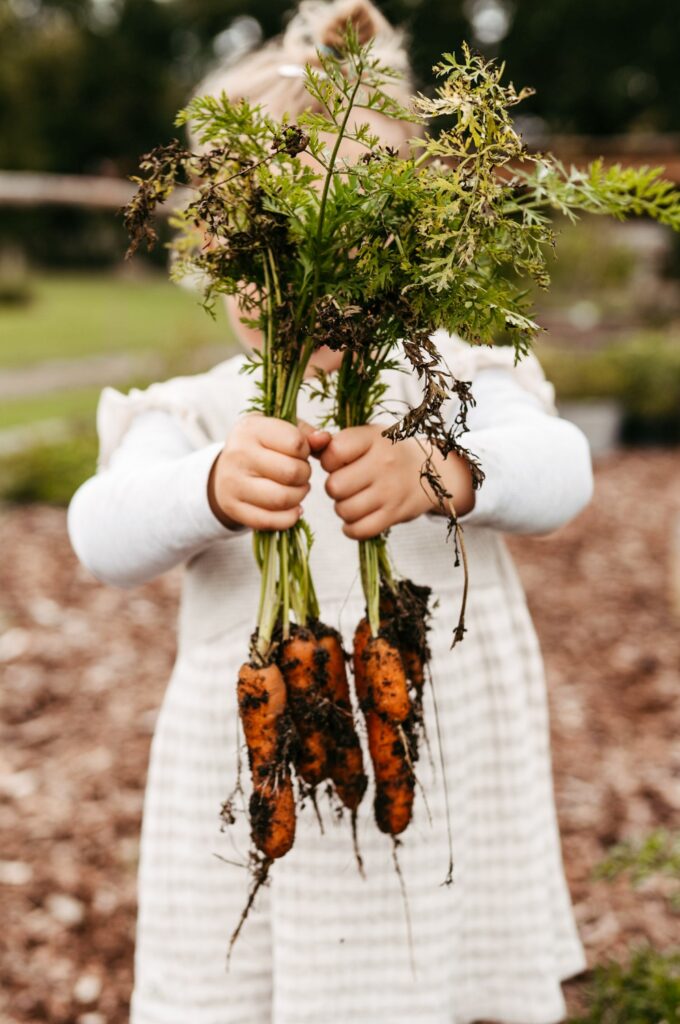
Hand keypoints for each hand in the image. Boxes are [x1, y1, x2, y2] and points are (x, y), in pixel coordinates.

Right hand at [209, 415, 329, 530]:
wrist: (224, 468)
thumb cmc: (260, 445)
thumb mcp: (278, 429)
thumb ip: (305, 433)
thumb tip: (325, 439)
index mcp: (251, 429)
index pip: (295, 443)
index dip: (306, 451)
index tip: (300, 453)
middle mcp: (238, 455)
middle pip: (291, 473)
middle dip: (304, 475)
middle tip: (301, 473)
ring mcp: (232, 484)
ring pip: (282, 499)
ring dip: (299, 496)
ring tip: (298, 489)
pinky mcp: (233, 508)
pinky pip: (269, 521)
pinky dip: (289, 517)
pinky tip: (293, 508)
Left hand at [319, 425, 429, 539]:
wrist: (432, 472)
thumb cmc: (387, 452)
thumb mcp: (366, 437)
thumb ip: (332, 441)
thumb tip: (305, 438)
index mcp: (373, 438)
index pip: (333, 452)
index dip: (329, 461)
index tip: (339, 462)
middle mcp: (384, 463)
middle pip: (335, 486)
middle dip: (334, 488)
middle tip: (346, 484)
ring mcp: (391, 491)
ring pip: (344, 510)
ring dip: (343, 508)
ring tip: (354, 499)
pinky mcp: (395, 514)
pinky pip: (359, 530)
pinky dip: (352, 528)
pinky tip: (357, 518)